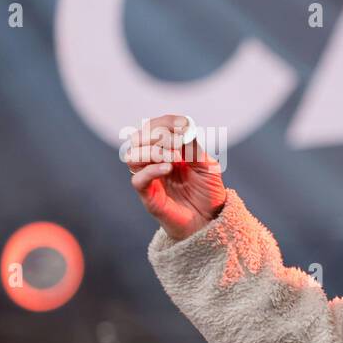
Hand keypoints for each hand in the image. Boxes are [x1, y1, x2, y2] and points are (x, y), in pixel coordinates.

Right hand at [124, 114, 225, 240]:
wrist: (210, 220)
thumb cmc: (208, 192)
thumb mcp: (207, 166)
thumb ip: (194, 148)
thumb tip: (184, 129)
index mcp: (167, 149)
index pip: (155, 127)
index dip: (166, 122)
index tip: (183, 123)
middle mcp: (154, 161)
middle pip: (138, 138)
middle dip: (156, 134)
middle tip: (177, 141)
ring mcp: (149, 177)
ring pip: (132, 156)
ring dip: (152, 151)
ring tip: (174, 157)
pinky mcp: (148, 195)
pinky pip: (138, 179)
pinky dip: (151, 170)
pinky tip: (168, 168)